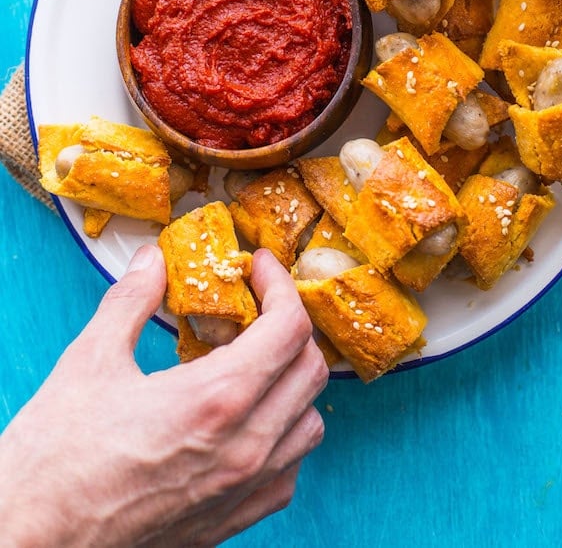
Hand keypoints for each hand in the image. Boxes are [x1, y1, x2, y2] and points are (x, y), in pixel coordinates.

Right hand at [0, 245, 327, 546]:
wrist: (31, 541)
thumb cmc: (55, 460)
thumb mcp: (91, 361)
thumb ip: (132, 300)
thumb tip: (153, 262)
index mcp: (216, 399)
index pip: (289, 328)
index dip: (280, 285)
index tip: (257, 268)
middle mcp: (244, 447)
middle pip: (310, 370)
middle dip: (290, 325)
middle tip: (257, 305)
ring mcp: (242, 490)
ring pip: (310, 423)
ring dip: (292, 382)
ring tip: (255, 361)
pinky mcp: (230, 521)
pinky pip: (288, 472)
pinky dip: (283, 436)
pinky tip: (247, 421)